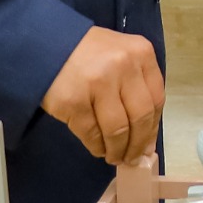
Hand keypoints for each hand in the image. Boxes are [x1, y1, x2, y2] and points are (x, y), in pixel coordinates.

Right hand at [40, 27, 164, 165]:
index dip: (153, 128)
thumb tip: (146, 137)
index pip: (156, 99)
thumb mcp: (122, 56)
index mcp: (141, 53)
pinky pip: (91, 133)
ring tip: (114, 156)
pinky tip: (98, 149)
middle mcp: (122, 66)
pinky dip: (97, 146)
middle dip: (137, 144)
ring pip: (117, 129)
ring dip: (118, 150)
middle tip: (132, 158)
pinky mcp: (73, 101)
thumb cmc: (88, 53)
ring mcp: (97, 83)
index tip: (147, 145)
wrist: (46, 44)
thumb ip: (137, 86)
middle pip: (140, 117)